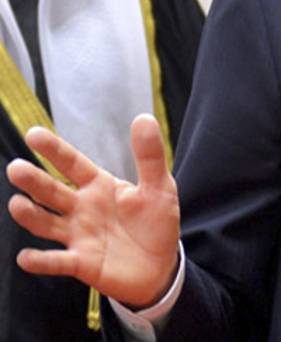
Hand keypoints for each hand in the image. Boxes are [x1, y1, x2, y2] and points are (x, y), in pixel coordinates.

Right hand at [6, 115, 180, 307]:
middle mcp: (81, 208)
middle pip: (52, 192)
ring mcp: (78, 236)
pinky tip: (26, 257)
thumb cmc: (156, 222)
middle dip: (34, 181)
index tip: (33, 134)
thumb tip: (144, 118)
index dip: (54, 150)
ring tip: (17, 205)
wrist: (160, 266)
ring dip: (31, 216)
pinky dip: (42, 260)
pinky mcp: (81, 263)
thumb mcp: (159, 187)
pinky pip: (57, 262)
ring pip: (47, 223)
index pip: (72, 164)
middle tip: (16, 169)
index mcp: (98, 185)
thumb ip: (150, 156)